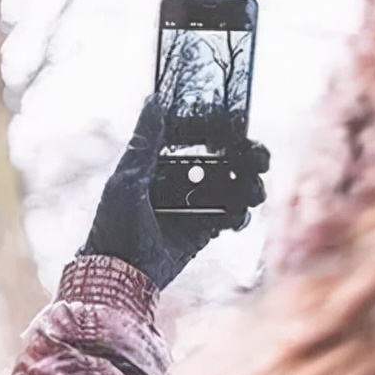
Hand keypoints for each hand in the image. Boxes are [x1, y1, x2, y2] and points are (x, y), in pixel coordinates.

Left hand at [80, 96, 267, 290]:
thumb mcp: (127, 179)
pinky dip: (239, 215)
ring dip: (248, 185)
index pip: (198, 141)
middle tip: (260, 160)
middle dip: (246, 158)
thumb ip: (144, 142)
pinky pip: (230, 218)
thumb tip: (154, 100)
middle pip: (222, 162)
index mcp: (160, 165)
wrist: (120, 274)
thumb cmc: (114, 225)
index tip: (240, 130)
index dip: (222, 133)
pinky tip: (238, 214)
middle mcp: (179, 182)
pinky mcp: (201, 231)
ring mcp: (192, 207)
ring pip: (231, 188)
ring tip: (253, 190)